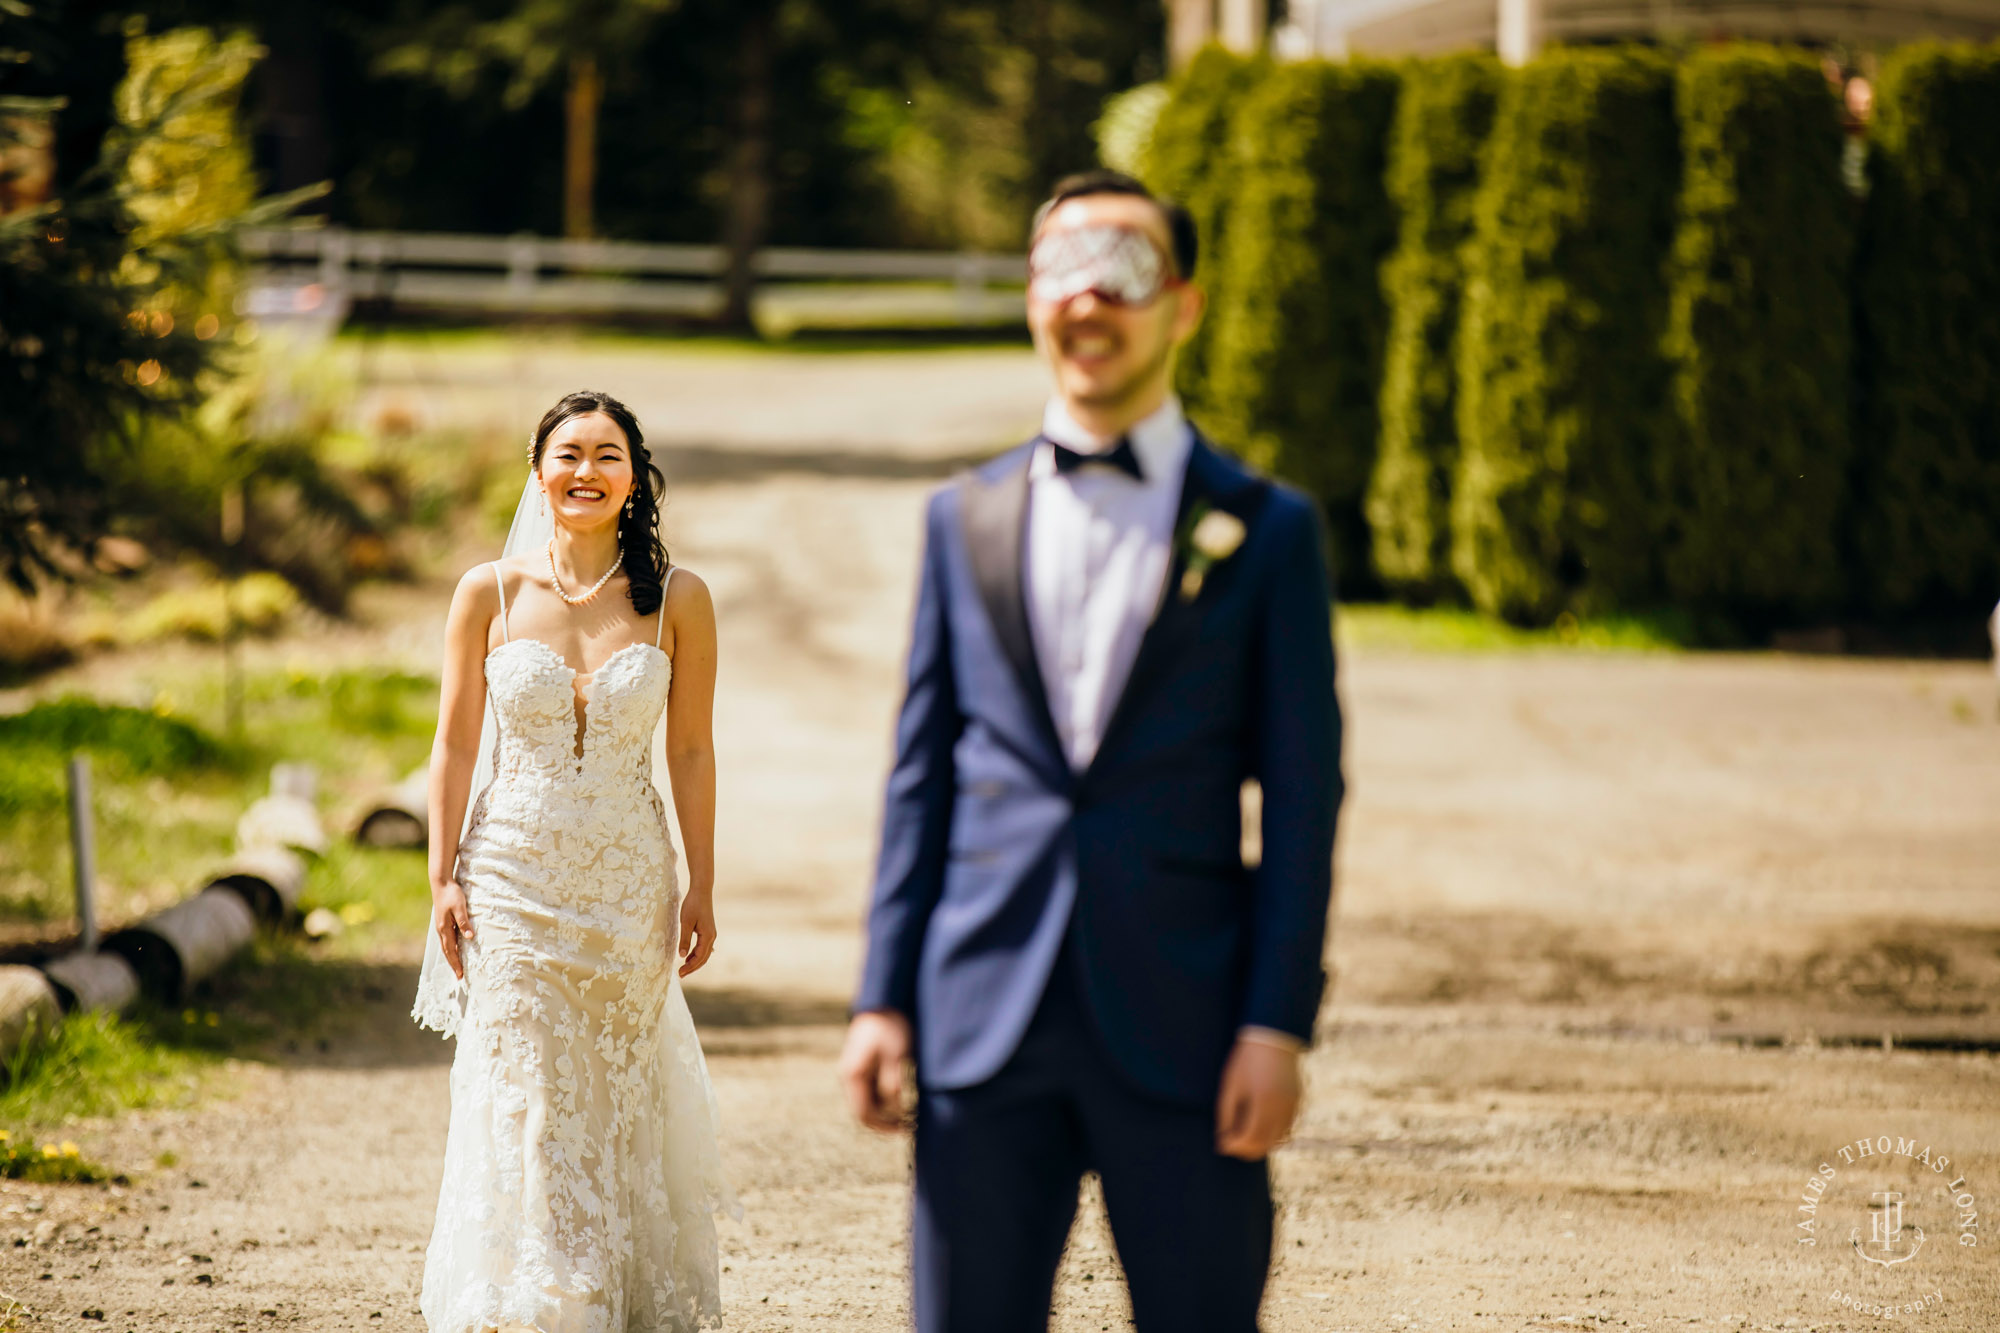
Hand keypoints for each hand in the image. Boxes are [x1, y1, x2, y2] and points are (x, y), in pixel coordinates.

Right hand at [431, 880, 473, 980]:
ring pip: (446, 946)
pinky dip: (450, 947)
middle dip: (453, 964)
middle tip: (459, 976)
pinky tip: (455, 949)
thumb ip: (464, 922)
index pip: (451, 950)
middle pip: (447, 951)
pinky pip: (447, 939)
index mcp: (444, 928)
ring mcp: (441, 926)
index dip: (456, 963)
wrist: (441, 883)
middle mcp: (441, 929)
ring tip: (457, 966)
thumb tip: (470, 938)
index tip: (460, 975)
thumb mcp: (460, 907)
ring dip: (451, 957)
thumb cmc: (452, 894)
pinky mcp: (443, 922)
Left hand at [677, 889, 716, 976]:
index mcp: (708, 936)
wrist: (701, 890)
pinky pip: (703, 947)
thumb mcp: (686, 922)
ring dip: (694, 961)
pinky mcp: (708, 930)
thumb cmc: (693, 904)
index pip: (699, 957)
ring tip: (683, 967)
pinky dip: (696, 953)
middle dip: (692, 967)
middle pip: (704, 958)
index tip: (680, 972)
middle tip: (681, 974)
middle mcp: (712, 936)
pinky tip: (689, 956)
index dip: (690, 966)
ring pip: (704, 953)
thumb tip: (682, 956)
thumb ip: (685, 939)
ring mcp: (711, 933)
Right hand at [839, 1009, 913, 1133]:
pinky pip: (871, 1090)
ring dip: (886, 1110)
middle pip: (864, 1111)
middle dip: (886, 1121)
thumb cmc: (891, 1027)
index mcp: (852, 1075)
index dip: (884, 1126)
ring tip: (910, 1112)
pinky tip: (902, 1097)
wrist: (884, 1000)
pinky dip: (885, 1099)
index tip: (906, 1129)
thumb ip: (893, 1087)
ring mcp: (854, 1071)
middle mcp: (848, 1076)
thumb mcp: (897, 1057)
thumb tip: (894, 1111)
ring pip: (868, 1101)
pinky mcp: (862, 1066)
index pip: (864, 1114)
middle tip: (910, 1124)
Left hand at [1214, 1037, 1302, 1160]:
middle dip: (1247, 1149)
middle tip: (1231, 1145)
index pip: (1250, 1138)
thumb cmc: (1246, 1060)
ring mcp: (1293, 1106)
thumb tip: (1222, 1141)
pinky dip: (1275, 1134)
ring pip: (1279, 1139)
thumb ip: (1226, 1115)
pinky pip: (1288, 1127)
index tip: (1222, 1144)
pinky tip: (1260, 1127)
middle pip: (1266, 1144)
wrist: (1272, 1037)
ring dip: (1261, 1143)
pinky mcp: (1299, 1102)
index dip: (1235, 1146)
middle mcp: (1282, 1108)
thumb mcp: (1231, 1085)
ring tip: (1243, 1136)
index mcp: (1263, 1103)